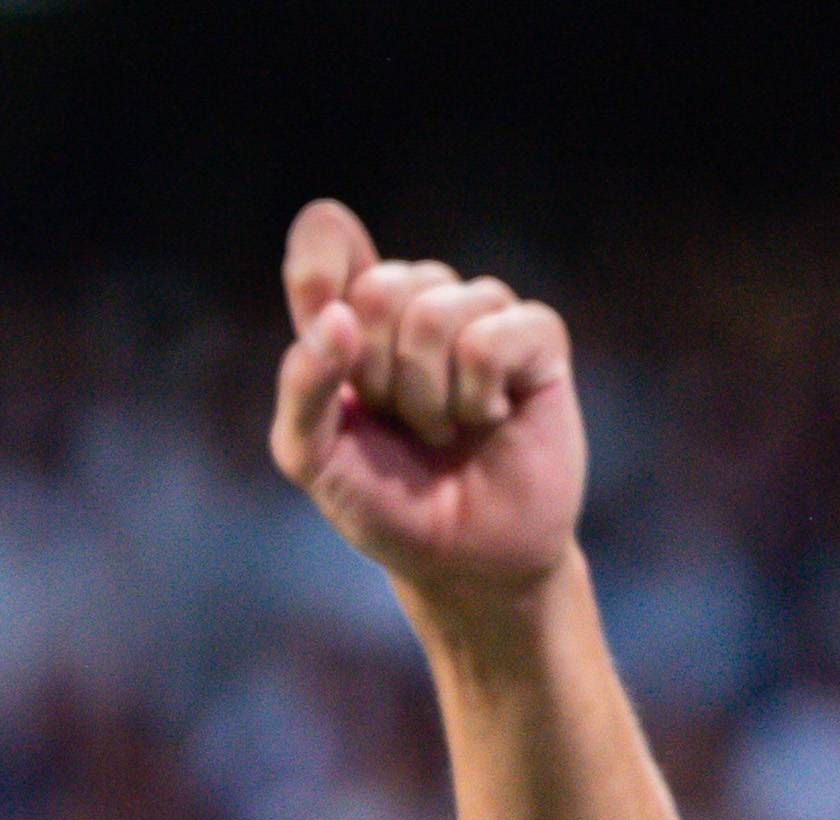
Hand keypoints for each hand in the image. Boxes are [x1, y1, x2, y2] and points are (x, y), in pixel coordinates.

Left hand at [271, 200, 585, 616]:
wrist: (466, 562)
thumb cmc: (386, 504)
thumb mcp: (315, 460)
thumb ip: (302, 390)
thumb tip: (338, 318)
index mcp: (351, 318)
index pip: (326, 238)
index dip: (320, 258)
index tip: (329, 318)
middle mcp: (416, 302)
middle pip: (380, 285)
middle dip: (378, 375)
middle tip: (398, 422)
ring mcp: (480, 312)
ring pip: (436, 311)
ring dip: (428, 396)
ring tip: (441, 431)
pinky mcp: (537, 335)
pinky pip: (491, 337)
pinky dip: (477, 394)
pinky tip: (488, 418)